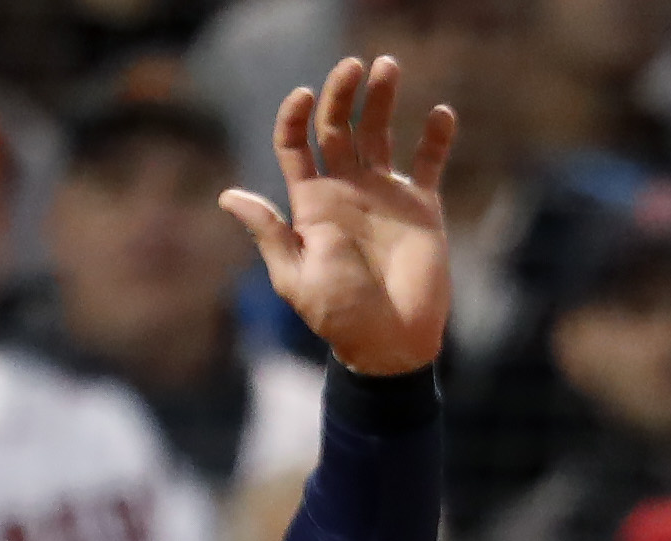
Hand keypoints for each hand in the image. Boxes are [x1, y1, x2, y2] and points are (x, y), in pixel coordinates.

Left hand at [218, 55, 455, 376]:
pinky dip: (436, 138)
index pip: (296, 145)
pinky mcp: (421, 207)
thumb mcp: (296, 278)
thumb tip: (229, 196)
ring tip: (388, 67)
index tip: (303, 95)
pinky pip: (429, 163)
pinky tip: (441, 114)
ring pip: (380, 132)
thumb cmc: (339, 316)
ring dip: (382, 99)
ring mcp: (384, 194)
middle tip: (352, 66)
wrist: (390, 343)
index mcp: (312, 202)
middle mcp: (346, 189)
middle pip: (339, 127)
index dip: (295, 115)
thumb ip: (270, 234)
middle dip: (342, 93)